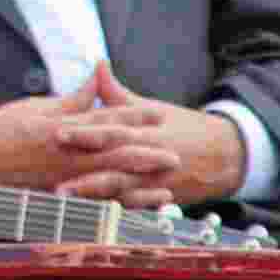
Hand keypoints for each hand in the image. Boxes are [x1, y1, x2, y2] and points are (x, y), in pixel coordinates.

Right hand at [0, 65, 179, 203]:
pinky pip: (92, 206)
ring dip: (138, 186)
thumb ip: (72, 100)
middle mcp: (67, 157)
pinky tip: (134, 213)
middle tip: (176, 156)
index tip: (158, 114)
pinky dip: (115, 209)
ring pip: (108, 185)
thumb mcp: (36, 108)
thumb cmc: (1, 130)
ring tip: (166, 187)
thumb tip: (97, 79)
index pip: (105, 121)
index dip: (133, 117)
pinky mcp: (56, 199)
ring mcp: (62, 181)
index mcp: (62, 130)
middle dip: (146, 155)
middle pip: (115, 156)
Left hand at [55, 62, 246, 206]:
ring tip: (64, 198)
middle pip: (113, 163)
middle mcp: (150, 156)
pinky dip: (114, 211)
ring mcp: (156, 181)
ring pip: (121, 190)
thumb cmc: (181, 126)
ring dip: (93, 195)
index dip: (85, 131)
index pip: (112, 130)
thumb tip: (98, 64)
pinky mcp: (160, 199)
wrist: (227, 154)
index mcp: (145, 130)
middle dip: (83, 170)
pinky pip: (134, 208)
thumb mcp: (150, 107)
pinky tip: (90, 215)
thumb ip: (117, 92)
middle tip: (53, 173)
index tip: (57, 131)